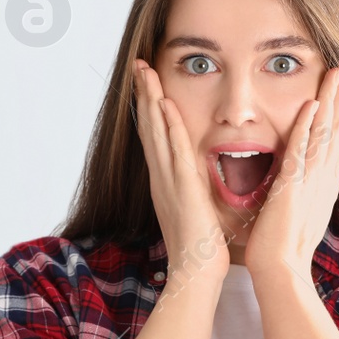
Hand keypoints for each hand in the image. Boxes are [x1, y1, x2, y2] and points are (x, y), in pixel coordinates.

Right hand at [132, 58, 229, 288]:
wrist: (196, 273)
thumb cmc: (201, 248)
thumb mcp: (194, 210)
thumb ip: (193, 191)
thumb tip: (197, 180)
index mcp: (165, 181)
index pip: (154, 137)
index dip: (148, 108)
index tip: (146, 83)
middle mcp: (161, 176)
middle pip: (148, 126)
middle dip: (142, 94)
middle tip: (138, 64)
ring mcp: (169, 180)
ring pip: (156, 131)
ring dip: (149, 99)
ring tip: (144, 71)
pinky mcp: (182, 187)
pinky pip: (174, 149)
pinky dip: (168, 126)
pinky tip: (163, 104)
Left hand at [243, 62, 338, 286]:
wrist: (282, 269)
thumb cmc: (290, 244)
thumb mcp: (313, 210)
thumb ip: (326, 188)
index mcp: (327, 182)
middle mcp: (325, 177)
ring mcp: (312, 180)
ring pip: (327, 132)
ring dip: (332, 99)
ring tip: (338, 70)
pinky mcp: (293, 186)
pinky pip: (303, 150)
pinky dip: (309, 126)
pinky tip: (312, 103)